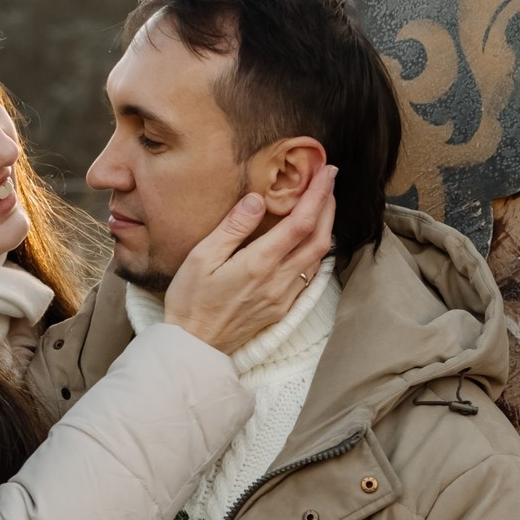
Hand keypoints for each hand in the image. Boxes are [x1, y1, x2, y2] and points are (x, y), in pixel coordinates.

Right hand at [164, 164, 336, 356]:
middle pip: (319, 238)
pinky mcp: (282, 308)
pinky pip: (308, 275)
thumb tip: (258, 199)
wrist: (195, 347)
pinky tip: (309, 240)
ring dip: (325, 228)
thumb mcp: (201, 257)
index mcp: (259, 263)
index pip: (301, 222)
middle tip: (328, 182)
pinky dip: (316, 251)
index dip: (318, 194)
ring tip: (321, 204)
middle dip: (328, 206)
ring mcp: (283, 296)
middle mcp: (278, 280)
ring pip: (318, 257)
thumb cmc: (191, 301)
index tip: (326, 172)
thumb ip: (233, 227)